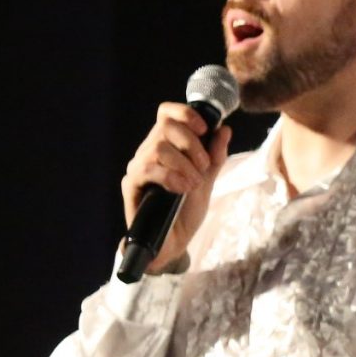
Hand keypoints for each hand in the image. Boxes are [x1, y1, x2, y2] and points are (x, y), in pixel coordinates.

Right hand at [120, 102, 233, 272]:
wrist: (174, 243)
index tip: (204, 128)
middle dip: (192, 144)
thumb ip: (215, 156)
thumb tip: (224, 129)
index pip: (167, 113)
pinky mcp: (130, 185)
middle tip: (204, 167)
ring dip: (184, 164)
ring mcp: (138, 167)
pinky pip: (148, 169)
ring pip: (159, 147)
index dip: (185, 113)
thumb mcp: (207, 181)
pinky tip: (182, 188)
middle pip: (166, 126)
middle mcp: (149, 151)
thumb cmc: (185, 211)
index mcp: (167, 145)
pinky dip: (171, 177)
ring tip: (194, 184)